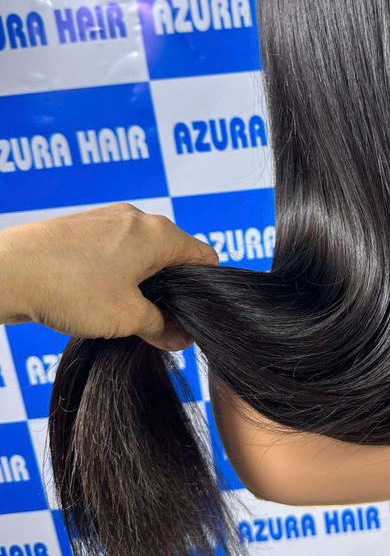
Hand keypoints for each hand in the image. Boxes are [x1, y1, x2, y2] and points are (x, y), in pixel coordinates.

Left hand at [0, 203, 218, 350]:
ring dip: (139, 284)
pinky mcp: (83, 228)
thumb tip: (179, 337)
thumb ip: (160, 326)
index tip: (193, 318)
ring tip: (120, 314)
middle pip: (172, 255)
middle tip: (155, 324)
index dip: (204, 290)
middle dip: (168, 290)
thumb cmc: (70, 287)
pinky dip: (114, 275)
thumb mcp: (126, 318)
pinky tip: (95, 299)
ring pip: (141, 254)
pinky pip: (114, 251)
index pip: (204, 257)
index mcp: (158, 233)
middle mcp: (137, 218)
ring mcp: (108, 220)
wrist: (8, 271)